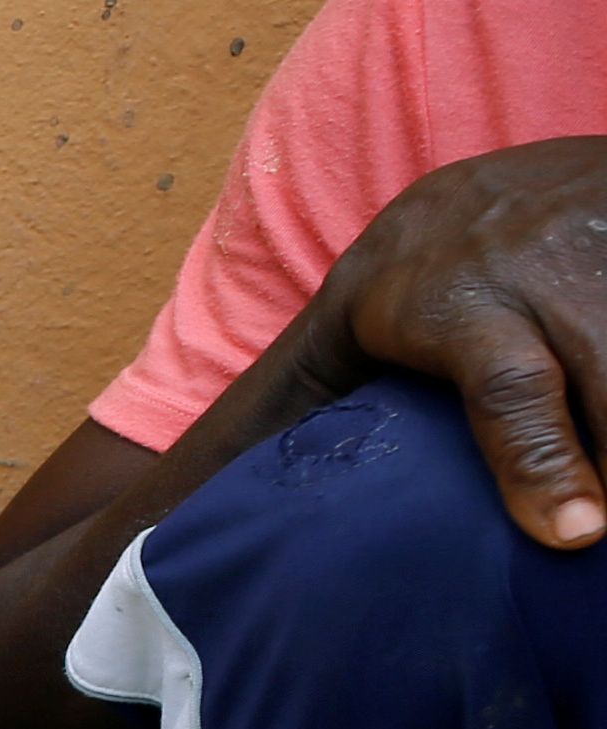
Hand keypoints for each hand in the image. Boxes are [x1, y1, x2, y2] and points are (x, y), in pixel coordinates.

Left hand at [312, 135, 606, 550]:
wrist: (475, 191)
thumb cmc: (399, 296)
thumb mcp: (340, 341)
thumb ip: (288, 414)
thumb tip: (164, 518)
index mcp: (447, 300)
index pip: (508, 391)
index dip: (544, 464)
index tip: (576, 536)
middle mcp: (538, 262)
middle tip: (602, 535)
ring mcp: (606, 240)